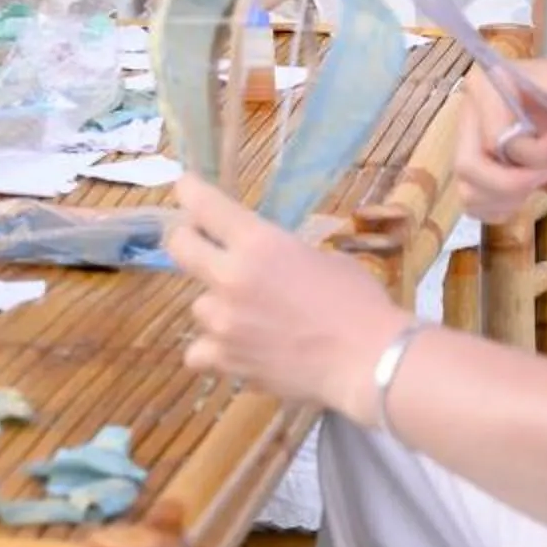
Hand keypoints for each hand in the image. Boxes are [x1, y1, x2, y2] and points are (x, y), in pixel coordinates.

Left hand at [167, 177, 409, 422]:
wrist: (367, 361)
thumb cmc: (359, 304)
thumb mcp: (323, 260)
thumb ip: (285, 257)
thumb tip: (271, 264)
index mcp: (259, 243)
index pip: (207, 205)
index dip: (191, 190)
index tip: (186, 185)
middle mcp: (231, 276)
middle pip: (179, 247)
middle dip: (184, 239)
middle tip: (195, 242)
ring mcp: (224, 321)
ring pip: (199, 305)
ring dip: (218, 307)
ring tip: (246, 318)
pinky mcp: (226, 359)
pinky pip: (198, 352)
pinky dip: (213, 351)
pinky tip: (233, 350)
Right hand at [454, 55, 546, 220]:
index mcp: (487, 85)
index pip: (493, 137)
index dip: (533, 152)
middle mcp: (469, 114)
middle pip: (469, 167)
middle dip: (515, 182)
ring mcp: (470, 145)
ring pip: (469, 191)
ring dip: (509, 198)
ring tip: (543, 180)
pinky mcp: (477, 171)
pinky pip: (475, 204)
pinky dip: (501, 209)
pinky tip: (528, 195)